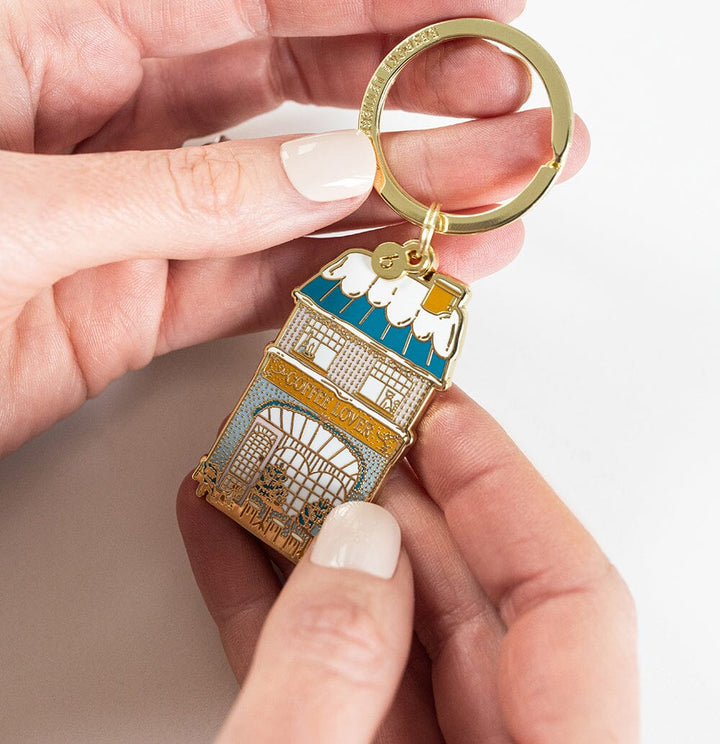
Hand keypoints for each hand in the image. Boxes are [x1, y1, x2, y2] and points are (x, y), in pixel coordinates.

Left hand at [0, 0, 587, 454]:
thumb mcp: (10, 207)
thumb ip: (177, 191)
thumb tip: (326, 172)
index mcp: (67, 45)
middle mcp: (117, 121)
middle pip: (304, 86)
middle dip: (428, 93)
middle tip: (527, 109)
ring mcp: (140, 218)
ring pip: (303, 194)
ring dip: (412, 192)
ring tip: (512, 192)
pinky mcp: (143, 307)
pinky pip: (269, 282)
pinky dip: (348, 276)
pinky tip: (423, 265)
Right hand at [177, 387, 638, 743]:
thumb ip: (330, 677)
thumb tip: (354, 546)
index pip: (569, 601)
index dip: (504, 487)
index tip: (441, 409)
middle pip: (471, 601)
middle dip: (389, 499)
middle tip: (335, 419)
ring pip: (389, 635)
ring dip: (320, 545)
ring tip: (267, 465)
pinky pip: (323, 684)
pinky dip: (275, 617)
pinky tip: (230, 545)